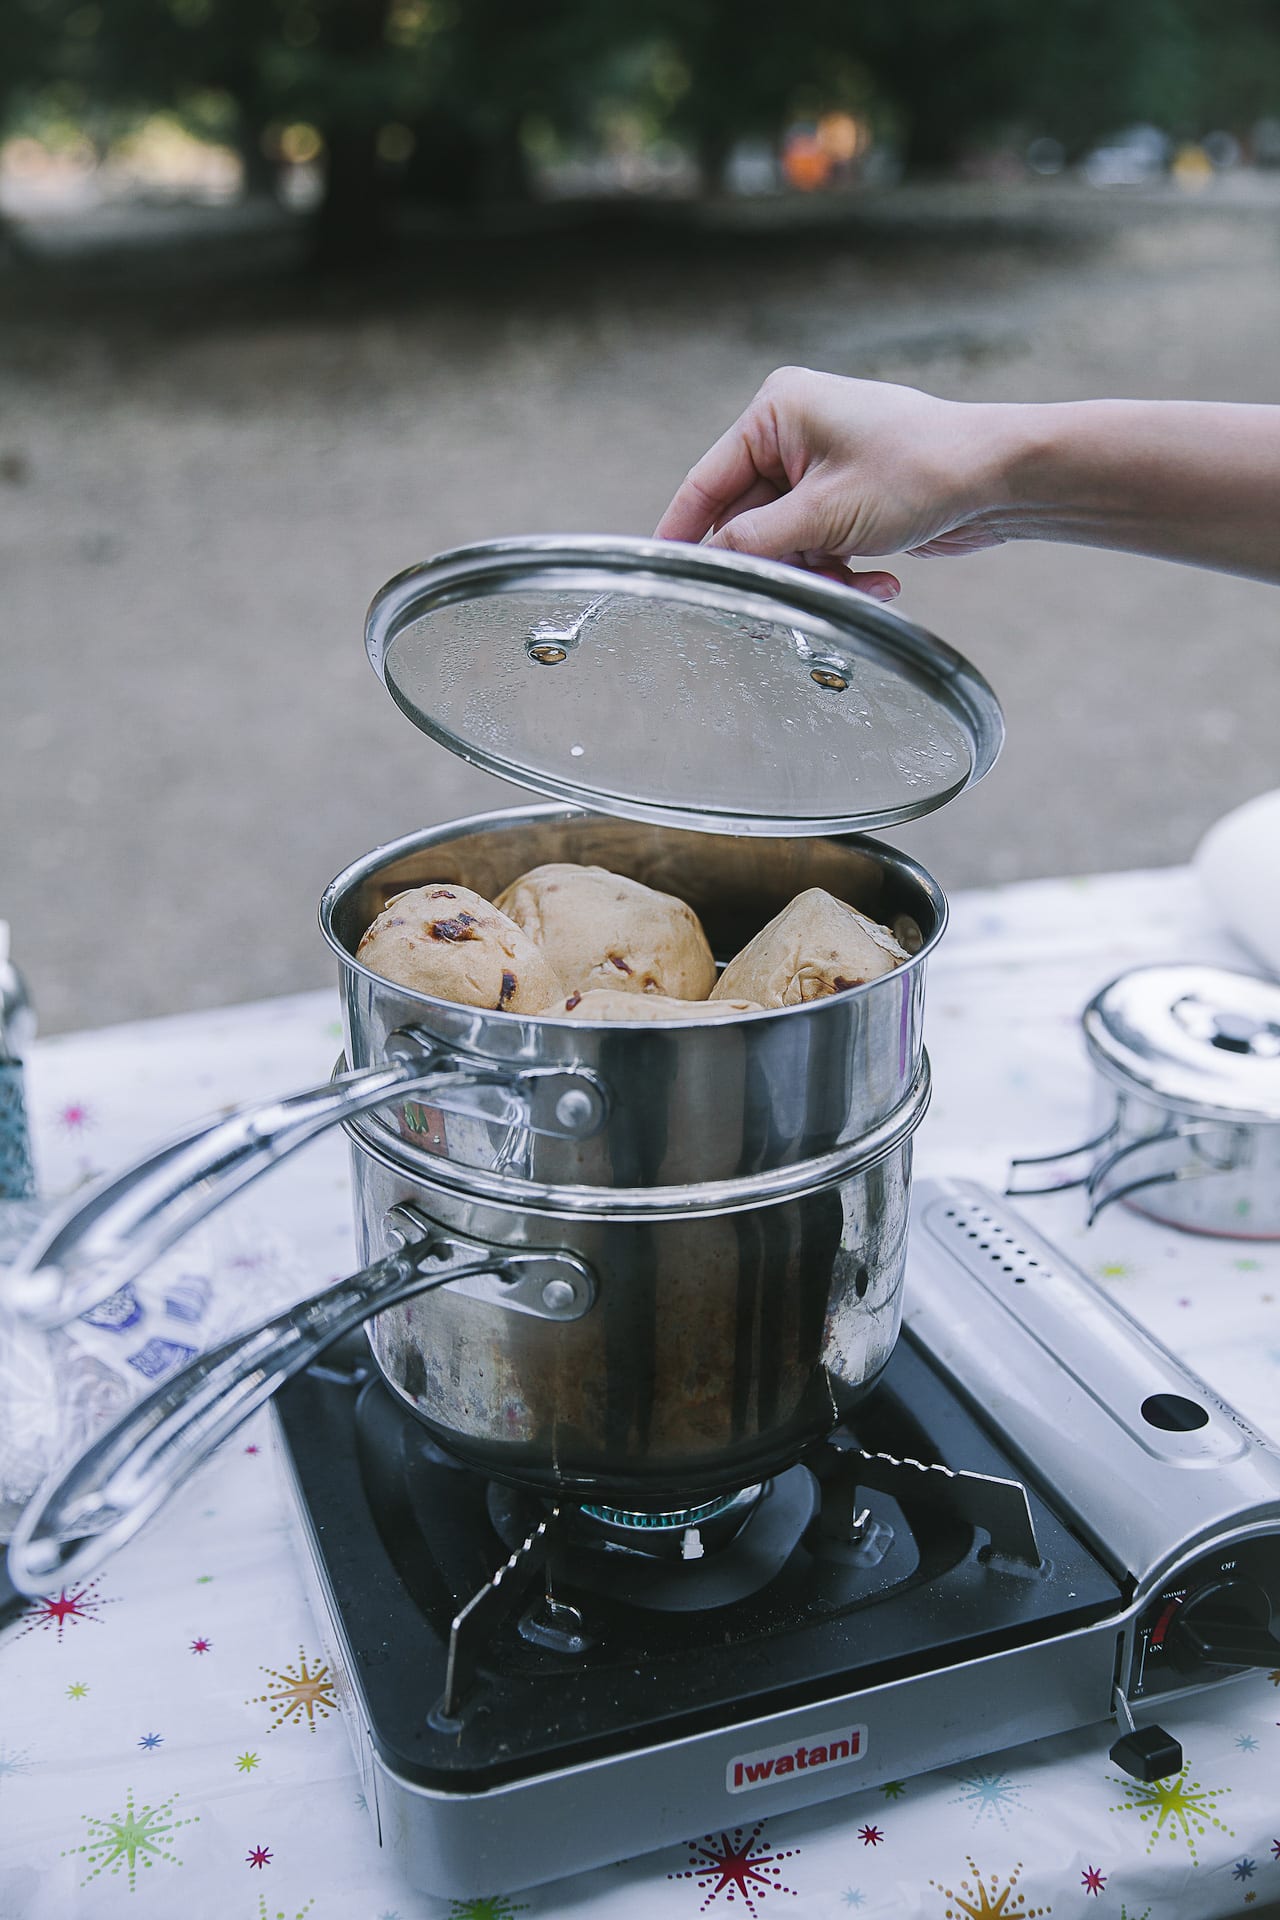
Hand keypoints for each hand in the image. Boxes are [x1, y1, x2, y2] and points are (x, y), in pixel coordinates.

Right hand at [655, 366, 1009, 600]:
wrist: (998, 479)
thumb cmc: (919, 471)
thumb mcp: (823, 514)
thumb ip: (754, 542)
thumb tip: (709, 562)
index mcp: (776, 412)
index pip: (707, 482)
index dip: (684, 532)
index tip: (665, 574)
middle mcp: (793, 432)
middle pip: (749, 521)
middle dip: (781, 563)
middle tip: (799, 590)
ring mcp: (822, 465)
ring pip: (787, 542)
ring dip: (820, 574)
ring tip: (859, 582)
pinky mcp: (847, 495)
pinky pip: (820, 545)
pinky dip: (844, 569)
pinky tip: (883, 578)